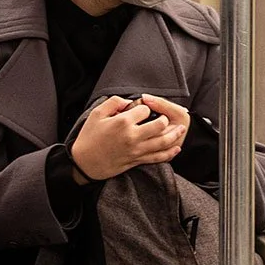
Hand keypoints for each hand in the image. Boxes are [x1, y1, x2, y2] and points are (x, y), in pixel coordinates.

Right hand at [69, 95, 184, 182]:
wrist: (84, 163)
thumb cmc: (89, 137)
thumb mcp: (97, 114)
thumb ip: (114, 102)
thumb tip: (129, 101)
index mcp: (123, 122)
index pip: (145, 110)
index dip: (145, 107)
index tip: (141, 109)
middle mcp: (132, 136)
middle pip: (159, 125)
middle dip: (164, 119)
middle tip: (162, 117)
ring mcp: (136, 150)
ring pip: (162, 142)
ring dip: (174, 135)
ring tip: (181, 129)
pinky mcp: (136, 161)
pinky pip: (157, 157)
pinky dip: (169, 153)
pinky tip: (176, 148)